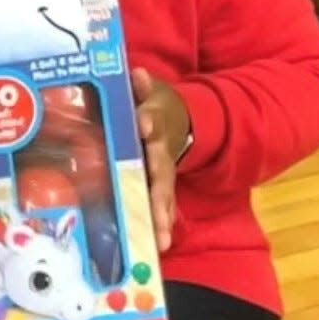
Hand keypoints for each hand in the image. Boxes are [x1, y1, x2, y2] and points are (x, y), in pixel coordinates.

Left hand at [130, 68, 190, 255]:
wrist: (181, 119)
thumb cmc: (153, 104)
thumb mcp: (149, 90)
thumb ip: (142, 86)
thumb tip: (137, 74)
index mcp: (153, 119)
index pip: (151, 117)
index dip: (147, 119)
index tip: (143, 123)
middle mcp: (160, 149)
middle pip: (161, 167)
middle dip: (157, 185)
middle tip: (156, 205)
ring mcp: (163, 170)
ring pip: (163, 194)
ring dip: (161, 214)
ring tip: (160, 238)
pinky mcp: (161, 186)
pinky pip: (161, 206)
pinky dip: (161, 224)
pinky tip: (158, 245)